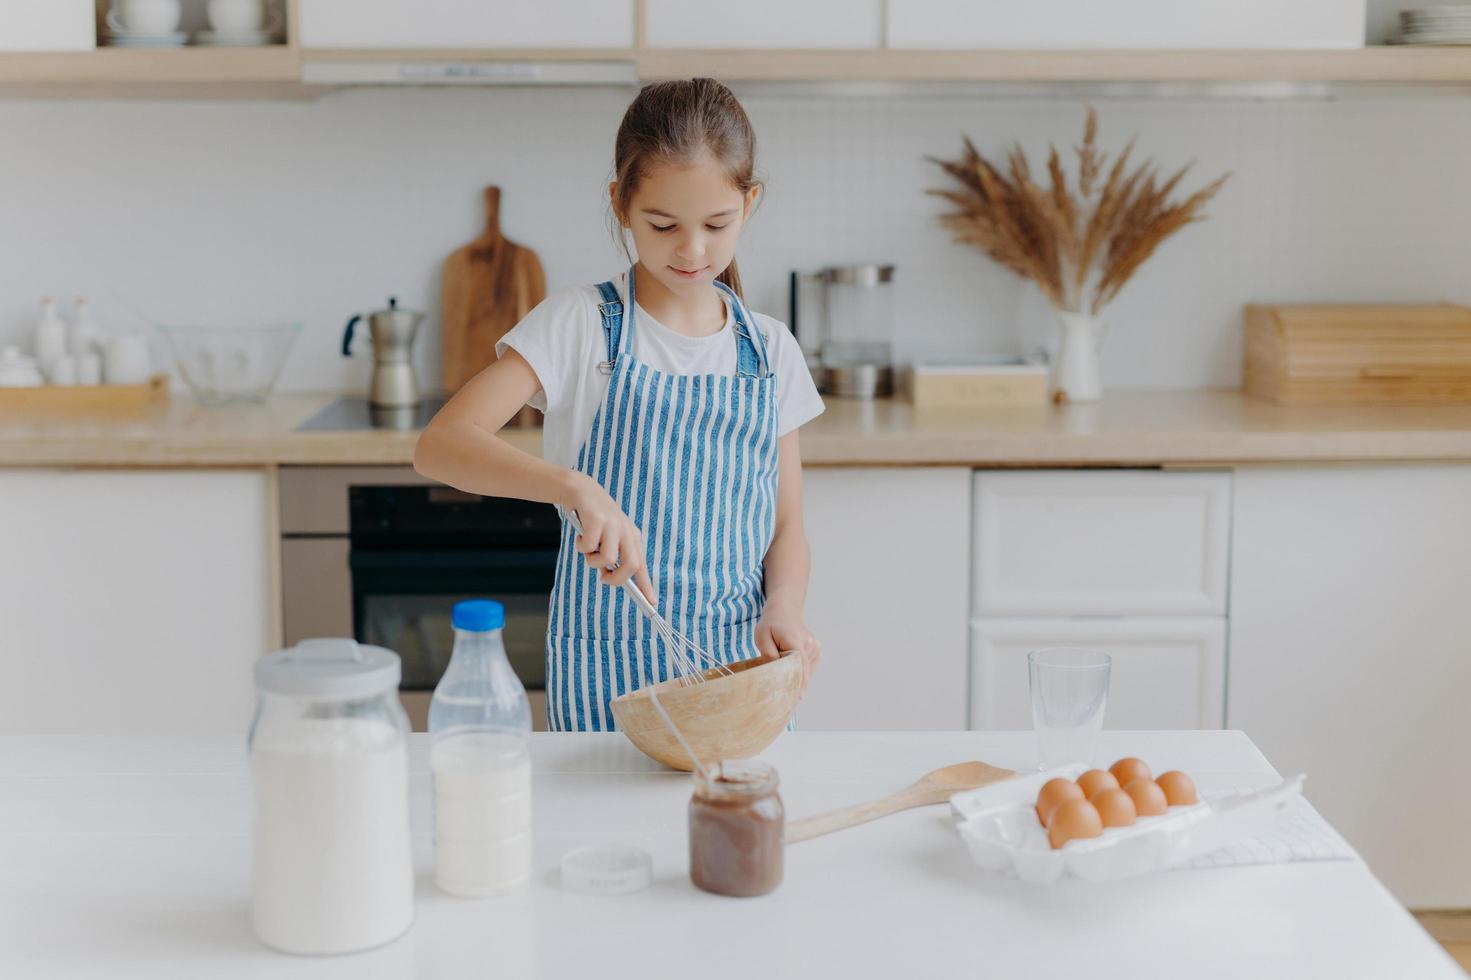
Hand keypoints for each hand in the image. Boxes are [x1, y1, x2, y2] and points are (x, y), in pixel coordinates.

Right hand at [564, 474, 656, 603]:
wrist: (582, 490)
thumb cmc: (595, 519)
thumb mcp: (608, 538)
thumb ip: (611, 556)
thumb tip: (608, 576)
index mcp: (632, 537)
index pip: (642, 565)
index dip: (646, 585)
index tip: (652, 602)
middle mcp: (626, 531)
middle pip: (632, 565)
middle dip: (616, 579)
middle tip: (603, 577)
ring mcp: (613, 525)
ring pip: (607, 559)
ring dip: (592, 561)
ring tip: (587, 549)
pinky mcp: (597, 520)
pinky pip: (589, 546)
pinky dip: (581, 546)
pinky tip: (580, 537)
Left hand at [754, 607, 820, 699]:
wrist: (784, 611)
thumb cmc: (770, 625)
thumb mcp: (761, 636)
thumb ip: (768, 654)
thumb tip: (777, 672)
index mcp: (795, 639)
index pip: (800, 664)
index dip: (799, 682)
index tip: (798, 697)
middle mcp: (809, 644)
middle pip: (804, 670)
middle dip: (796, 685)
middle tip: (786, 700)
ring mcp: (815, 647)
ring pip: (807, 670)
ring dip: (797, 677)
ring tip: (785, 680)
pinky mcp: (817, 651)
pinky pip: (809, 668)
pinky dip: (801, 673)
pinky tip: (792, 670)